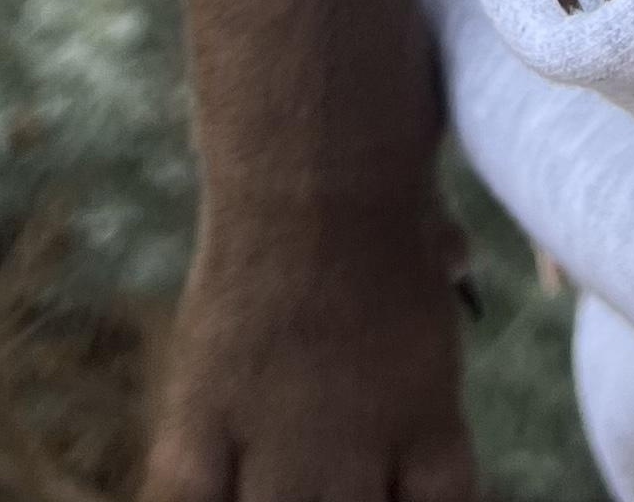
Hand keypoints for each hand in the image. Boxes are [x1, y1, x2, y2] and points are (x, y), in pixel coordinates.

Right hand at [141, 200, 479, 501]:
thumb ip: (438, 268)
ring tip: (275, 481)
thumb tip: (452, 252)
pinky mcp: (205, 412)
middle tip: (330, 475)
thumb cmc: (385, 188)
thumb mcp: (431, 240)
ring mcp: (277, 437)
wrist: (315, 165)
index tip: (400, 480)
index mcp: (427, 417)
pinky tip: (209, 488)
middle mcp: (357, 448)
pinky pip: (181, 500)